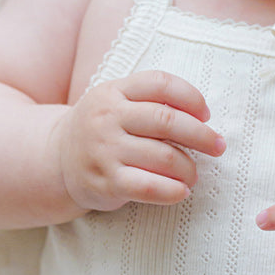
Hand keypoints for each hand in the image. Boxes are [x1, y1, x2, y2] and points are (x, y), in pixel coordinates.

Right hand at [52, 70, 224, 211]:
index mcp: (114, 91)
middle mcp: (107, 118)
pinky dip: (172, 191)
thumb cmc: (102, 130)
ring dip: (190, 168)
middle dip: (201, 135)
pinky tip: (182, 191)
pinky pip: (149, 187)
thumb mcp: (116, 102)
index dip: (191, 97)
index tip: (206, 114)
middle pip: (167, 121)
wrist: (56, 160)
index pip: (160, 83)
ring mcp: (105, 150)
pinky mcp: (106, 182)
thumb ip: (151, 100)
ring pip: (164, 157)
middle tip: (218, 146)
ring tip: (194, 174)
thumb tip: (202, 118)